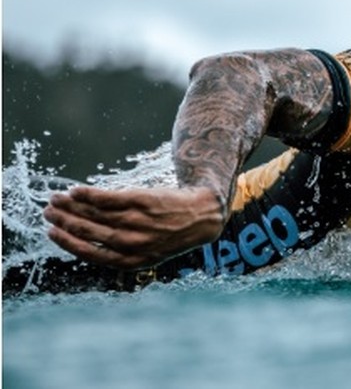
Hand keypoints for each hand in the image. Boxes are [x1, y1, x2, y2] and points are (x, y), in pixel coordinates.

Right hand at [43, 185, 225, 269]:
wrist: (202, 215)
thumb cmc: (171, 234)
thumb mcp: (148, 254)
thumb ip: (121, 252)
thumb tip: (86, 244)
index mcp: (132, 261)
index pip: (91, 253)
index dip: (68, 243)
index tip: (51, 233)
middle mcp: (132, 243)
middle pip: (88, 231)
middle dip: (64, 222)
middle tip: (47, 212)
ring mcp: (137, 221)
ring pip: (95, 214)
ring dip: (71, 206)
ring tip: (55, 200)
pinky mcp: (142, 201)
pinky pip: (109, 198)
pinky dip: (89, 195)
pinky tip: (76, 191)